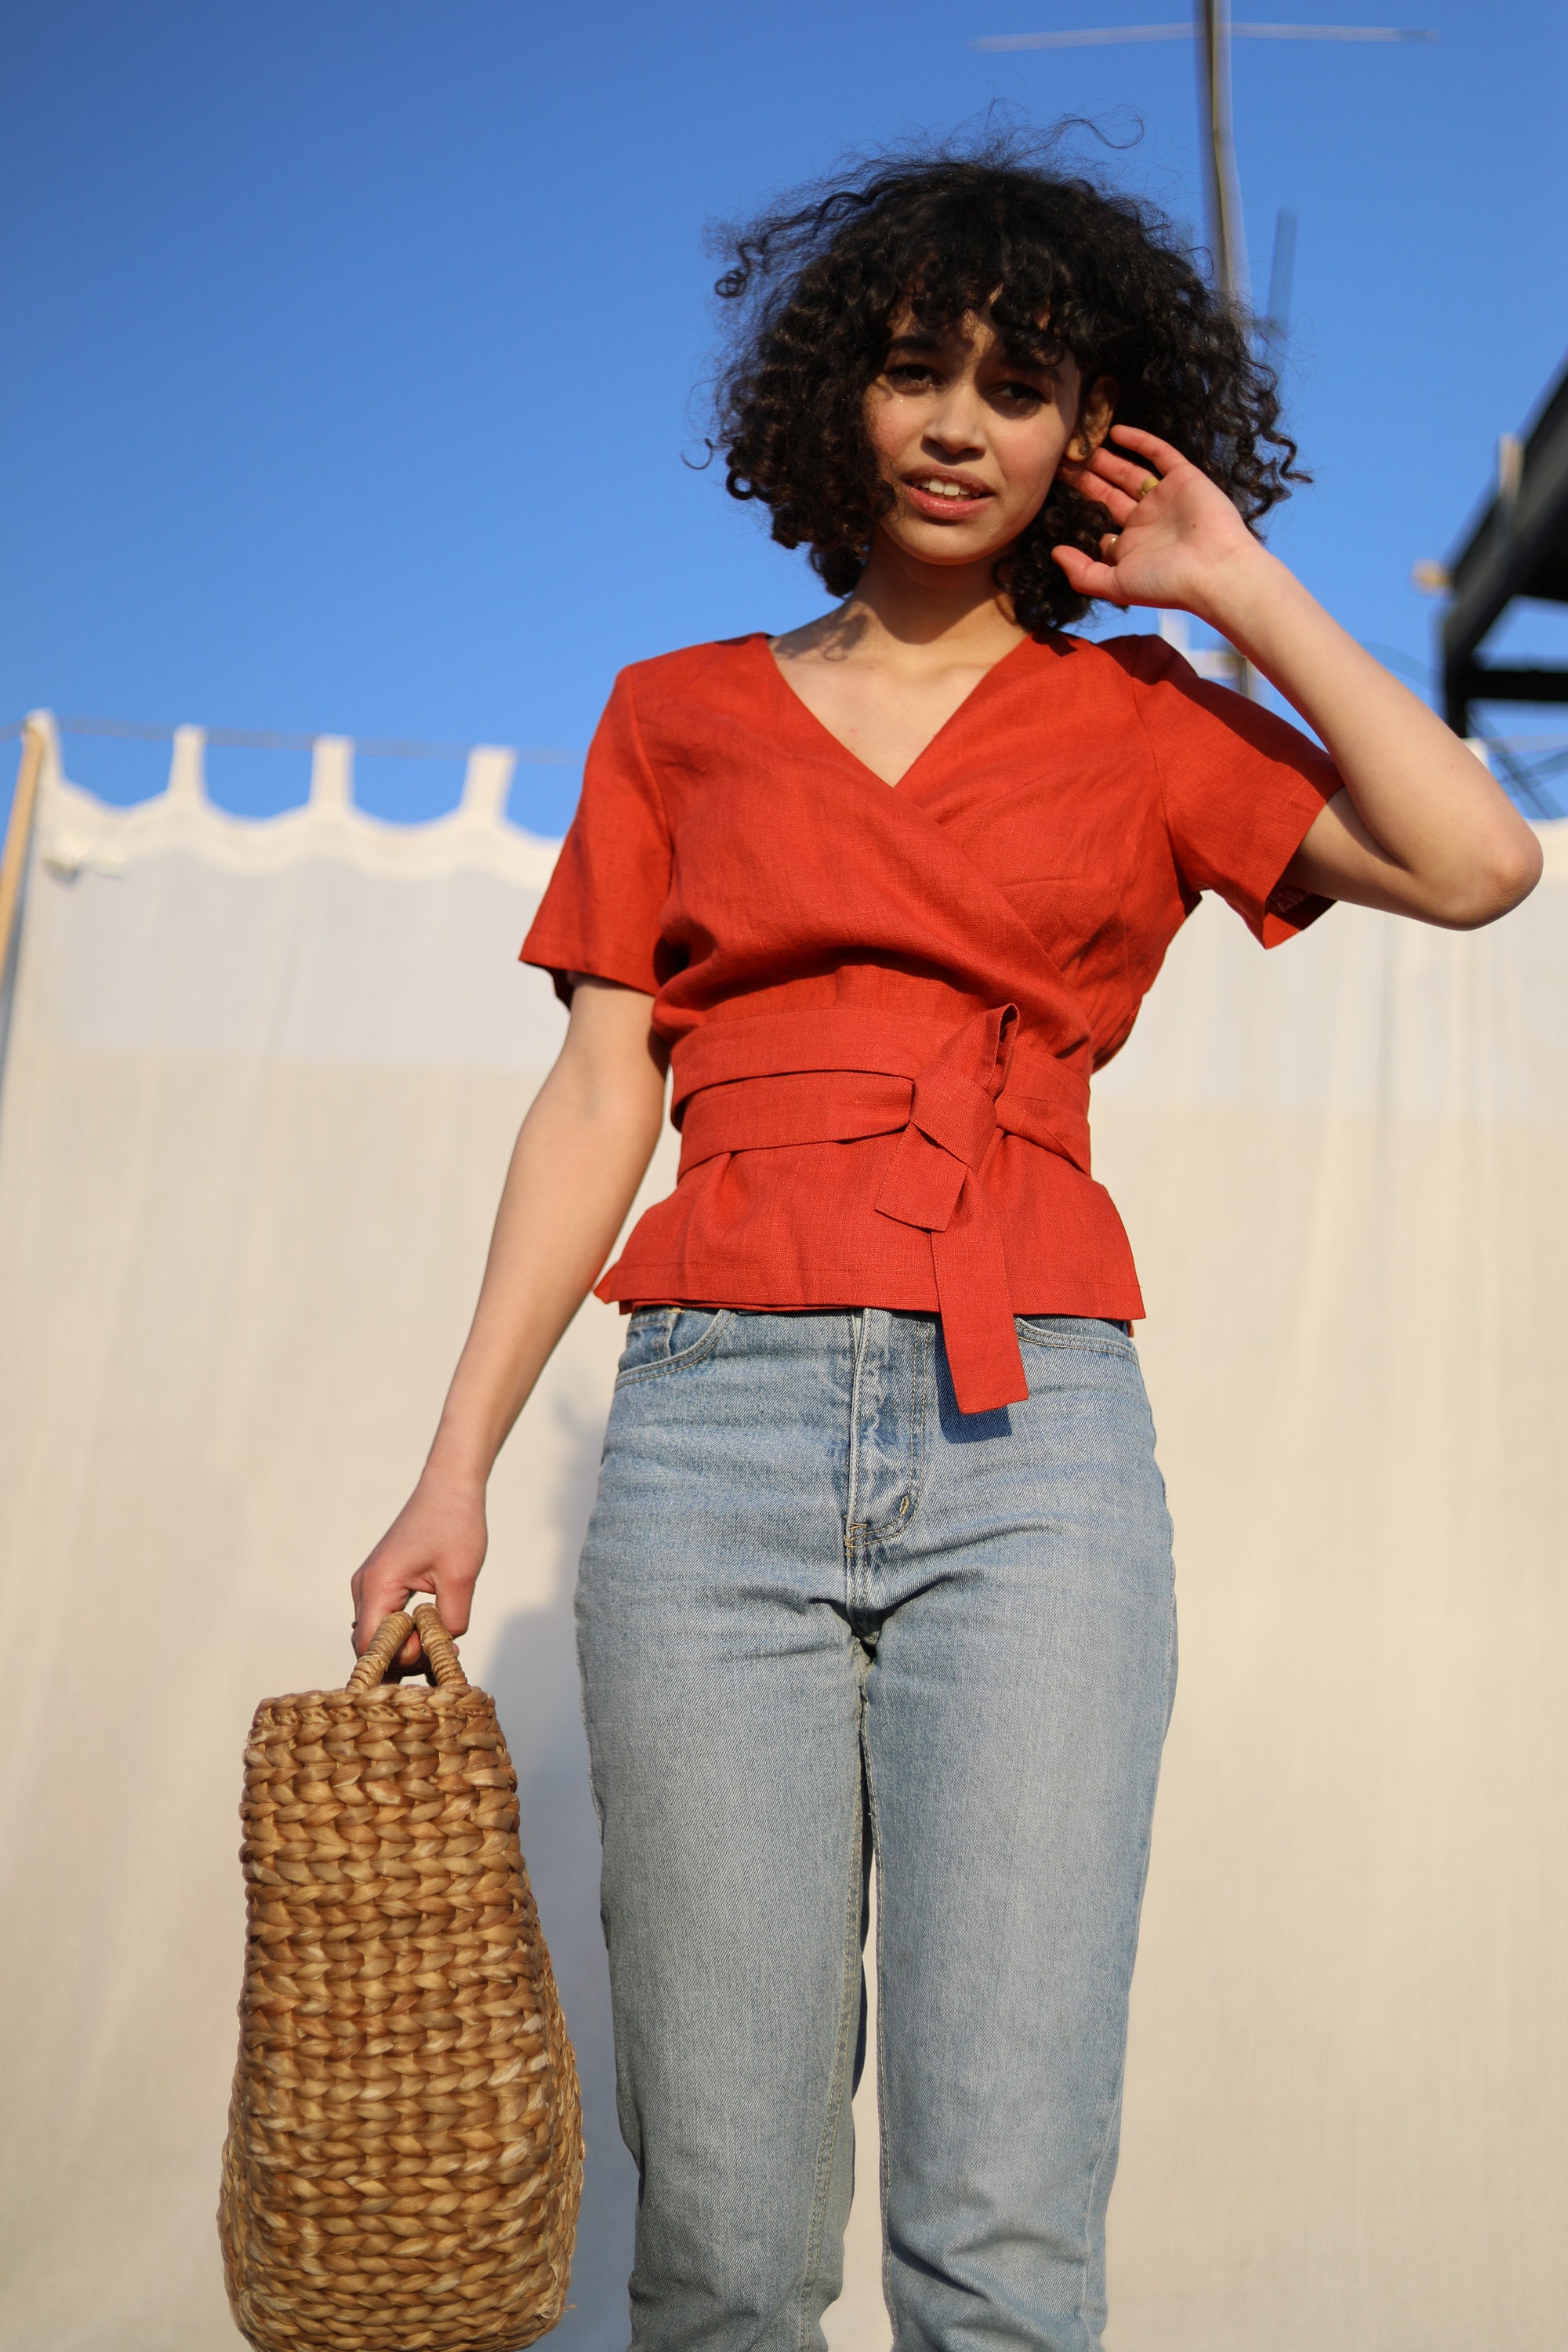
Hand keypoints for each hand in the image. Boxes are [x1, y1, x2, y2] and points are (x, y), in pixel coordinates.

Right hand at [350, 1467, 487, 1673]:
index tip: (434, 1651)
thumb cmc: (455, 1524)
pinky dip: (404, 1632)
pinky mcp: (380, 1582)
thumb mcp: (461, 1576)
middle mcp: (364, 1587)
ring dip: (406, 1646)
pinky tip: (433, 1630)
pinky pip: (384, 1619)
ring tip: (443, 1640)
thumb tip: (441, 1649)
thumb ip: (450, 1620)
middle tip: (444, 1652)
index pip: (371, 1646)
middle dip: (404, 1658)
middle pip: (370, 1645)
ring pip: (377, 1634)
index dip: (399, 1660)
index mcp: (377, 1585)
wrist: (449, 1487)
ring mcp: (369, 1584)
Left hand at [1053, 424, 1263, 619]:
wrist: (1214, 569)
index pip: (1100, 525)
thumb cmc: (1165, 582)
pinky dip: (1139, 441)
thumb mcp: (1114, 585)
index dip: (1079, 512)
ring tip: (1081, 445)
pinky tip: (1115, 432)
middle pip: (1109, 493)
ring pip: (1129, 472)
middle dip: (1086, 479)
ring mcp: (1165, 498)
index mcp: (1131, 546)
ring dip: (1106, 459)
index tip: (1052, 496)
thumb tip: (1054, 553)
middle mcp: (1146, 521)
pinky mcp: (1184, 478)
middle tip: (1062, 461)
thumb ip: (1082, 572)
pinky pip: (1159, 453)